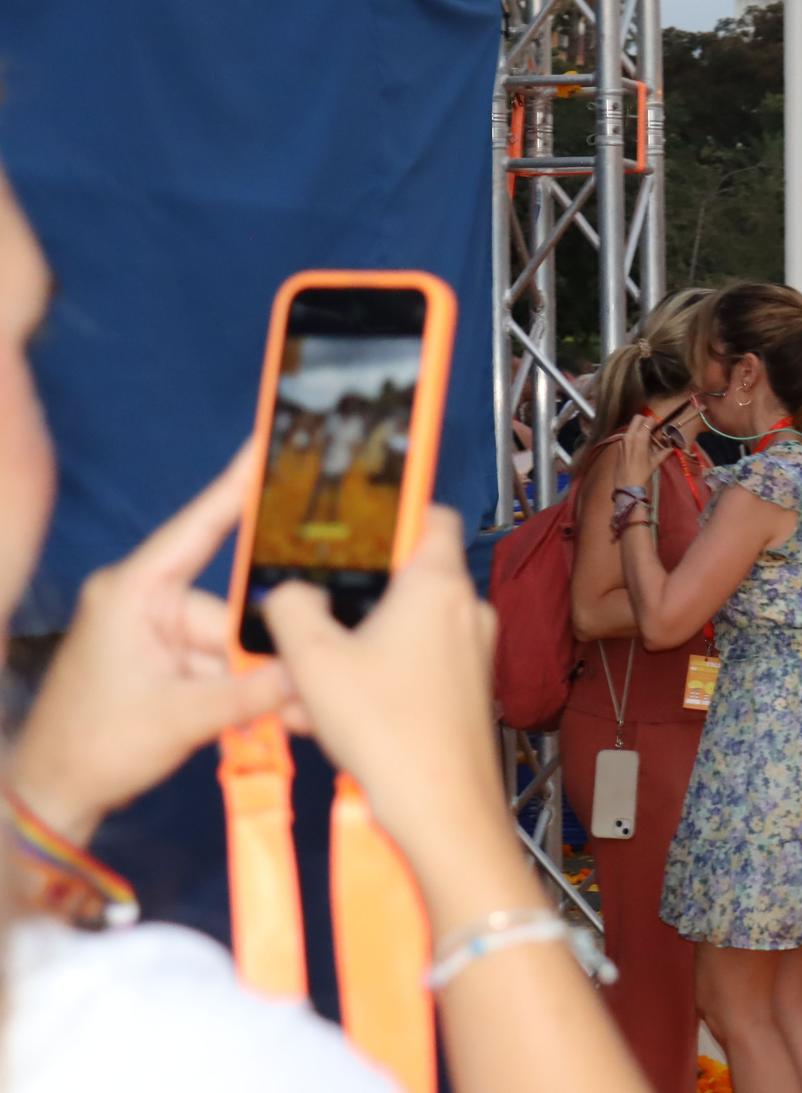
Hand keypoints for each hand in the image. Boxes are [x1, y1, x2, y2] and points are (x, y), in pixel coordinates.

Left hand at [10, 444, 295, 845]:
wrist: (53, 795)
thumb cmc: (91, 746)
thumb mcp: (180, 718)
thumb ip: (251, 692)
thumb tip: (309, 673)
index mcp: (134, 592)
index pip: (198, 528)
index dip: (236, 485)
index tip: (267, 445)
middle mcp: (146, 603)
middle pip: (232, 608)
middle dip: (265, 647)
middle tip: (302, 676)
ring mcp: (156, 633)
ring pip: (233, 642)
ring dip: (258, 679)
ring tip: (288, 713)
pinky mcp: (165, 662)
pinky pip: (222, 665)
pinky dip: (245, 691)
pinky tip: (269, 714)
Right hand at [262, 508, 503, 867]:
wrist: (441, 809)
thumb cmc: (388, 729)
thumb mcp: (313, 660)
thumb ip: (291, 608)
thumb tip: (289, 592)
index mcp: (438, 584)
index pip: (431, 516)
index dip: (392, 514)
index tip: (354, 526)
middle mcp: (465, 611)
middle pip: (403, 581)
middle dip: (350, 604)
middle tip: (307, 626)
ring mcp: (471, 653)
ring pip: (401, 633)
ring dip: (351, 653)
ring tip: (307, 689)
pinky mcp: (467, 691)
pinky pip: (413, 669)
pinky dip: (373, 682)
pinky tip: (329, 718)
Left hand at [615, 414, 670, 489]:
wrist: (626, 486)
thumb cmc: (642, 474)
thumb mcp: (654, 463)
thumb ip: (663, 453)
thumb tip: (671, 449)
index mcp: (640, 438)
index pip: (647, 421)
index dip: (654, 421)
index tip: (658, 426)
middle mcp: (629, 436)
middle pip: (637, 418)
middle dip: (645, 420)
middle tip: (651, 428)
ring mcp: (622, 441)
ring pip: (631, 426)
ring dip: (639, 428)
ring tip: (646, 438)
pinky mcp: (619, 446)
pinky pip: (627, 435)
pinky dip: (633, 436)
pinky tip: (638, 446)